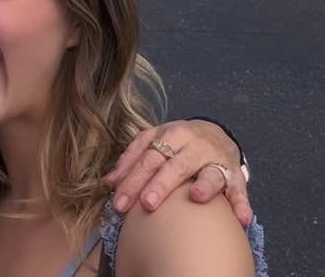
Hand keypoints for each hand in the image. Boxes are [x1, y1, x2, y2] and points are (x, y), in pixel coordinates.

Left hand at [104, 120, 250, 226]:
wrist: (215, 132)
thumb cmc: (177, 141)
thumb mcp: (152, 141)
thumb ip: (131, 160)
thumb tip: (108, 184)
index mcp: (169, 135)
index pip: (148, 158)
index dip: (132, 179)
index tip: (119, 200)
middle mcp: (193, 146)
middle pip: (174, 166)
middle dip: (160, 184)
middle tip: (147, 204)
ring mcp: (216, 160)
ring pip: (210, 173)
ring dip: (204, 185)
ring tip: (196, 197)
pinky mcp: (236, 175)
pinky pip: (240, 190)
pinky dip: (241, 203)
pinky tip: (240, 218)